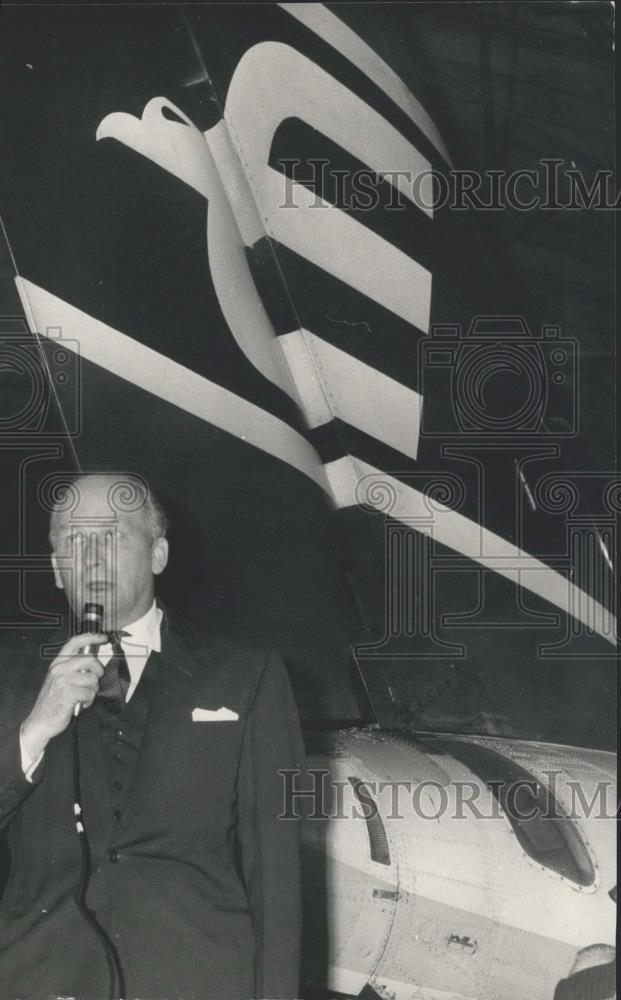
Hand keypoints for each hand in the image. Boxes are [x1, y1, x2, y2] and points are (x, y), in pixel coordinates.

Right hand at [20, 633, 106, 759]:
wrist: (40, 721)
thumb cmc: (53, 702)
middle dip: (98, 672)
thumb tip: (93, 660)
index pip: (75, 642)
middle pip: (90, 660)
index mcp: (57, 663)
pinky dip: (88, 701)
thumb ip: (73, 668)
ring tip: (83, 697)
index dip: (92, 637)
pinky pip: (89, 693)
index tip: (103, 637)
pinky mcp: (68, 693)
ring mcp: (62, 680)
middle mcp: (59, 669)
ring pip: (92, 680)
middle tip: (94, 682)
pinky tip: (80, 704)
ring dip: (92, 691)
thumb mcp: (59, 679)